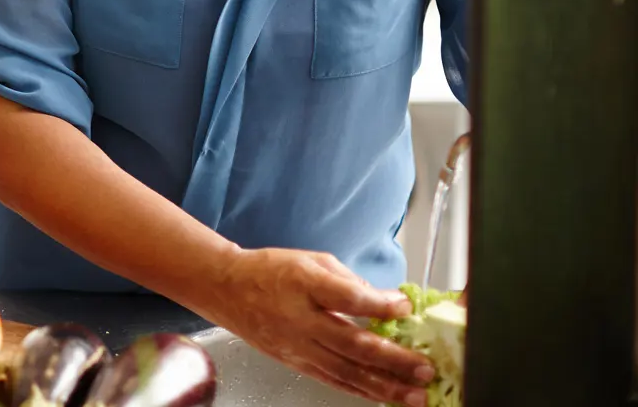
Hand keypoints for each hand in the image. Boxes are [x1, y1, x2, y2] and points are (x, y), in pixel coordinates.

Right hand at [197, 248, 435, 405]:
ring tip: (414, 395)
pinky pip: (332, 380)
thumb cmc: (270, 270)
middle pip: (353, 344)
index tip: (405, 306)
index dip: (380, 305)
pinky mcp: (294, 362)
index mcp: (304, 284)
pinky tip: (383, 397)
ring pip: (346, 371)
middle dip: (395, 359)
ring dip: (384, 386)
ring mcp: (297, 346)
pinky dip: (360, 391)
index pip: (348, 298)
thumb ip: (348, 280)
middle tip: (425, 368)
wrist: (226, 289)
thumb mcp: (311, 260)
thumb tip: (384, 302)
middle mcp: (300, 319)